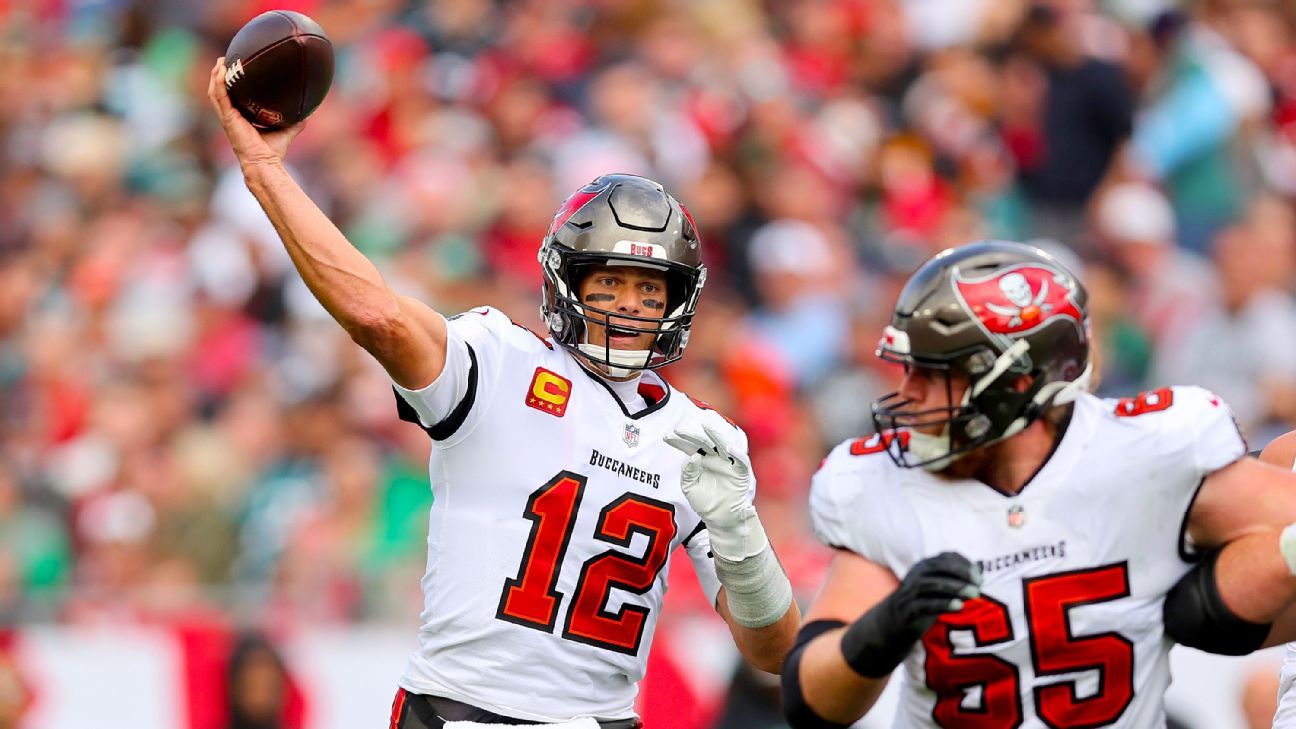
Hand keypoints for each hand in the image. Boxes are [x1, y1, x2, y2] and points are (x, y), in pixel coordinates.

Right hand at [207, 57, 304, 170]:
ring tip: (221, 62)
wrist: (265, 163)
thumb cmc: (274, 151)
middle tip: (225, 60)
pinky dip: (218, 83)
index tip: (237, 69)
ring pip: (215, 92)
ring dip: (216, 76)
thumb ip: (297, 120)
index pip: (233, 97)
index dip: (232, 84)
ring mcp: (227, 117)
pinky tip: (221, 71)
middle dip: (220, 75)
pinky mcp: (228, 119)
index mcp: (241, 118)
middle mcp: (231, 116)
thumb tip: (311, 110)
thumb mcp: (288, 129)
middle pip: (220, 91)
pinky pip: (219, 97)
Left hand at [664, 425, 764, 559]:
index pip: (689, 447)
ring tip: (706, 427)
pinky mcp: (741, 472)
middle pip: (703, 443)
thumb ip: (688, 473)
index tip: (667, 437)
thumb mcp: (690, 488)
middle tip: (679, 430)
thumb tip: (693, 457)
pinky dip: (737, 453)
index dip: (679, 441)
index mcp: (701, 462)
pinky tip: (728, 448)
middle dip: (691, 436)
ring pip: (722, 445)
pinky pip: (741, 460)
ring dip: (715, 436)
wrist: (720, 519)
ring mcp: (728, 464)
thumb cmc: (705, 503)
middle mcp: (714, 459)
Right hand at [840, 552, 980, 677]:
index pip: (945, 557)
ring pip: (932, 585)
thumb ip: (955, 577)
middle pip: (938, 567)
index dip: (963, 564)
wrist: (894, 622)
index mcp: (924, 566)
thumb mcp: (937, 586)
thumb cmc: (923, 601)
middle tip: (979, 583)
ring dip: (955, 588)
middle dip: (960, 573)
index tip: (980, 575)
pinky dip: (943, 604)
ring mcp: (910, 592)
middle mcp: (916, 575)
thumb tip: (981, 570)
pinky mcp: (908, 610)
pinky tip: (958, 606)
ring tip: (974, 594)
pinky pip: (926, 605)